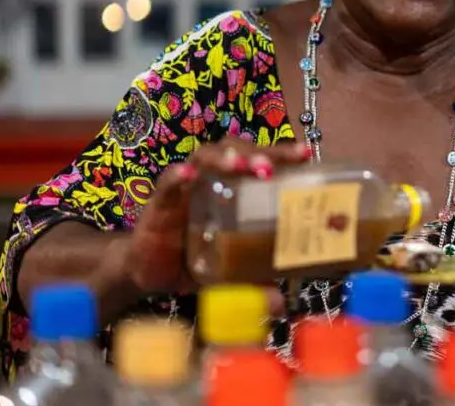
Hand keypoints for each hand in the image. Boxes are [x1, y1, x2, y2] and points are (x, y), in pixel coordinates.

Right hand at [121, 139, 310, 297]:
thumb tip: (280, 304)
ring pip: (205, 156)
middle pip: (237, 150)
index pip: (261, 161)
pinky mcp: (159, 201)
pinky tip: (188, 174)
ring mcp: (187, 188)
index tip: (304, 154)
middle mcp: (213, 181)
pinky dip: (177, 175)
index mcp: (236, 190)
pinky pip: (167, 181)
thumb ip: (252, 285)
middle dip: (256, 152)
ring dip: (222, 157)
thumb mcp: (229, 276)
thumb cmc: (195, 262)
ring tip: (237, 164)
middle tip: (269, 167)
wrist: (150, 273)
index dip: (281, 154)